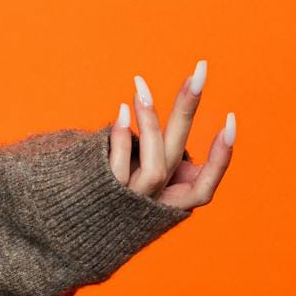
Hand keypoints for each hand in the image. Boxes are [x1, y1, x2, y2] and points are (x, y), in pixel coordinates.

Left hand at [111, 59, 235, 208]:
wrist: (65, 225)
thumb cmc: (107, 193)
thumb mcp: (137, 180)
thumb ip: (153, 158)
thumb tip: (152, 123)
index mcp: (169, 202)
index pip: (204, 187)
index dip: (220, 159)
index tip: (230, 119)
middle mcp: (154, 204)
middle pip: (178, 156)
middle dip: (190, 109)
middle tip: (200, 70)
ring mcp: (132, 203)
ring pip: (155, 168)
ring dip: (150, 121)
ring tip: (140, 87)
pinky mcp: (107, 197)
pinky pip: (121, 168)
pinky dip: (122, 137)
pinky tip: (121, 113)